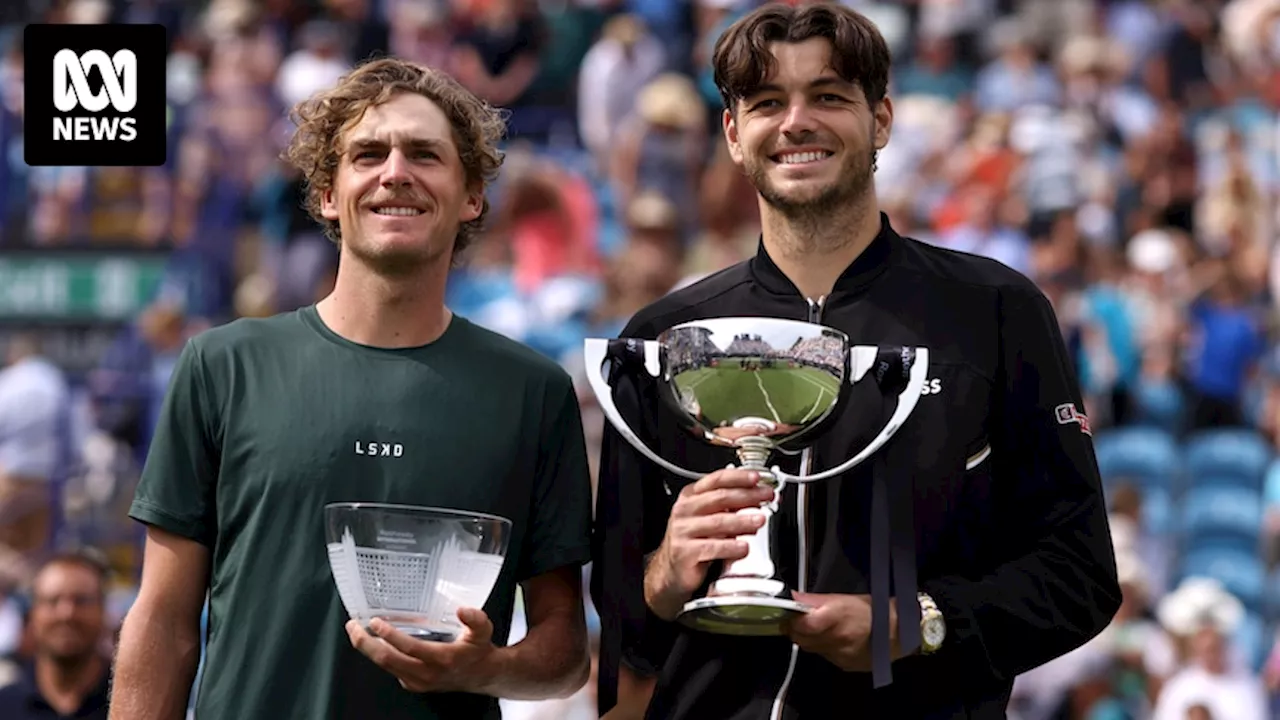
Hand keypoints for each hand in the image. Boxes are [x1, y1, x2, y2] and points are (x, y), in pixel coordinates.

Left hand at [346, 608, 497, 693]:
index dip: (390, 635)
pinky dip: (378, 656)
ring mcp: (417, 681)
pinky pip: (390, 670)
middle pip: (387, 660)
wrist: (481, 676)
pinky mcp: (413, 684)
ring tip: (356, 632)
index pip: (409, 648)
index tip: (376, 622)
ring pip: (385, 666)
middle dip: (366, 643)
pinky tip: (372, 642)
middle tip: (353, 626)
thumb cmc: (478, 651)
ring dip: (367, 649)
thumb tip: (462, 610)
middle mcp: (426, 673)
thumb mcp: (483, 631)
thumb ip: (475, 619)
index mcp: (441, 659)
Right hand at [645, 468, 773, 619]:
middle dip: (747, 496)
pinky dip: (731, 547)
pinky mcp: (685, 551)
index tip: (757, 478)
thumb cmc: (694, 541)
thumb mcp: (709, 518)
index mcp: (691, 496)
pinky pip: (713, 547)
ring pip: (718, 521)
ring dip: (743, 520)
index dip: (738, 477)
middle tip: (766, 497)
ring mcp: (683, 530)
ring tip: (759, 520)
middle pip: (720, 497)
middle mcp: (685, 510)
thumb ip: (730, 507)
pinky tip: (744, 547)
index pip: (716, 479)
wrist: (673, 570)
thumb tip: (759, 498)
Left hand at [786, 592, 902, 671]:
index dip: (791, 619)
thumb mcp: (845, 598)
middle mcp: (837, 638)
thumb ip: (815, 601)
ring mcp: (840, 655)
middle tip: (798, 619)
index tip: (788, 612)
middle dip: (795, 629)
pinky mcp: (844, 665)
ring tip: (817, 628)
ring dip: (808, 639)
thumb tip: (792, 598)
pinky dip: (822, 647)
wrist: (900, 633)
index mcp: (837, 617)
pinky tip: (832, 638)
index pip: (802, 624)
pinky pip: (824, 656)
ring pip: (811, 649)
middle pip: (802, 639)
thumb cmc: (875, 610)